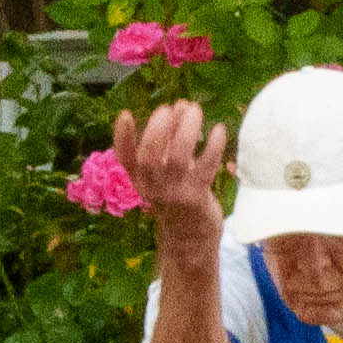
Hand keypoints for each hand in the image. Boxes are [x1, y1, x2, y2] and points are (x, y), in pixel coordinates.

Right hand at [122, 94, 224, 240]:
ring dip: (187, 130)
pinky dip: (214, 145)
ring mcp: (175, 193)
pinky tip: (219, 129)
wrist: (190, 237)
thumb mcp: (166, 170)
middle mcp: (153, 187)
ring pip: (178, 158)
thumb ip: (171, 139)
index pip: (125, 158)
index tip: (126, 114)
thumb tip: (181, 105)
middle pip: (149, 157)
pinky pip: (206, 166)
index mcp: (140, 179)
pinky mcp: (197, 197)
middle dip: (159, 128)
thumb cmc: (177, 194)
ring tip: (194, 109)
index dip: (123, 137)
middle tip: (170, 107)